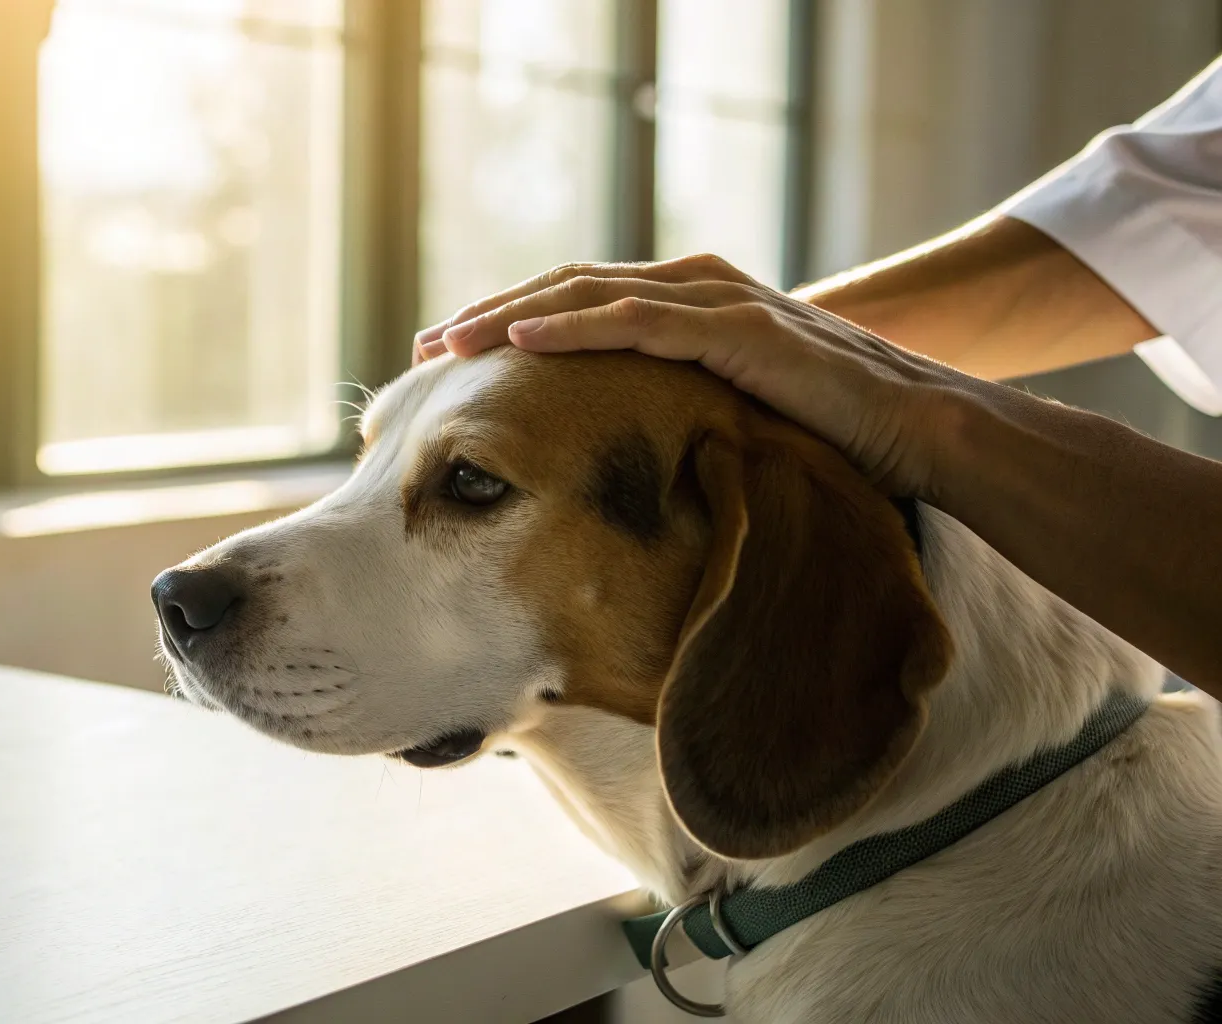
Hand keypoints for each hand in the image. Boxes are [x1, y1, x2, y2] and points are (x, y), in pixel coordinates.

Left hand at [412, 254, 984, 498]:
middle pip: (565, 289)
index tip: (444, 362)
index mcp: (686, 305)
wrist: (920, 431)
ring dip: (509, 317)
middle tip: (419, 351)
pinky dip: (574, 326)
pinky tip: (521, 344)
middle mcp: (694, 288)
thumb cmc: (827, 434)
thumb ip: (673, 416)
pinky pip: (637, 322)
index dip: (506, 325)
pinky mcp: (738, 329)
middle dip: (487, 318)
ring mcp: (715, 302)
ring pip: (588, 295)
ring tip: (446, 345)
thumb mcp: (727, 419)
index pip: (576, 302)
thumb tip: (613, 463)